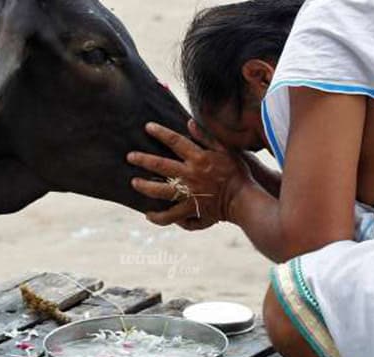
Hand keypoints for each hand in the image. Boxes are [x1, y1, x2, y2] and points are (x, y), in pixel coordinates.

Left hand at [127, 120, 252, 228]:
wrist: (244, 199)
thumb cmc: (237, 173)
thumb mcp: (226, 150)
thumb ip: (207, 137)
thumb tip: (189, 123)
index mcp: (199, 158)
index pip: (175, 141)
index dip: (161, 132)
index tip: (147, 127)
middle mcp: (191, 175)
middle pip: (162, 166)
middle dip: (144, 160)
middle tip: (130, 157)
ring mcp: (189, 193)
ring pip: (161, 191)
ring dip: (146, 187)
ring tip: (134, 183)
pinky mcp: (191, 209)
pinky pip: (171, 215)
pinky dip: (159, 217)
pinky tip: (149, 215)